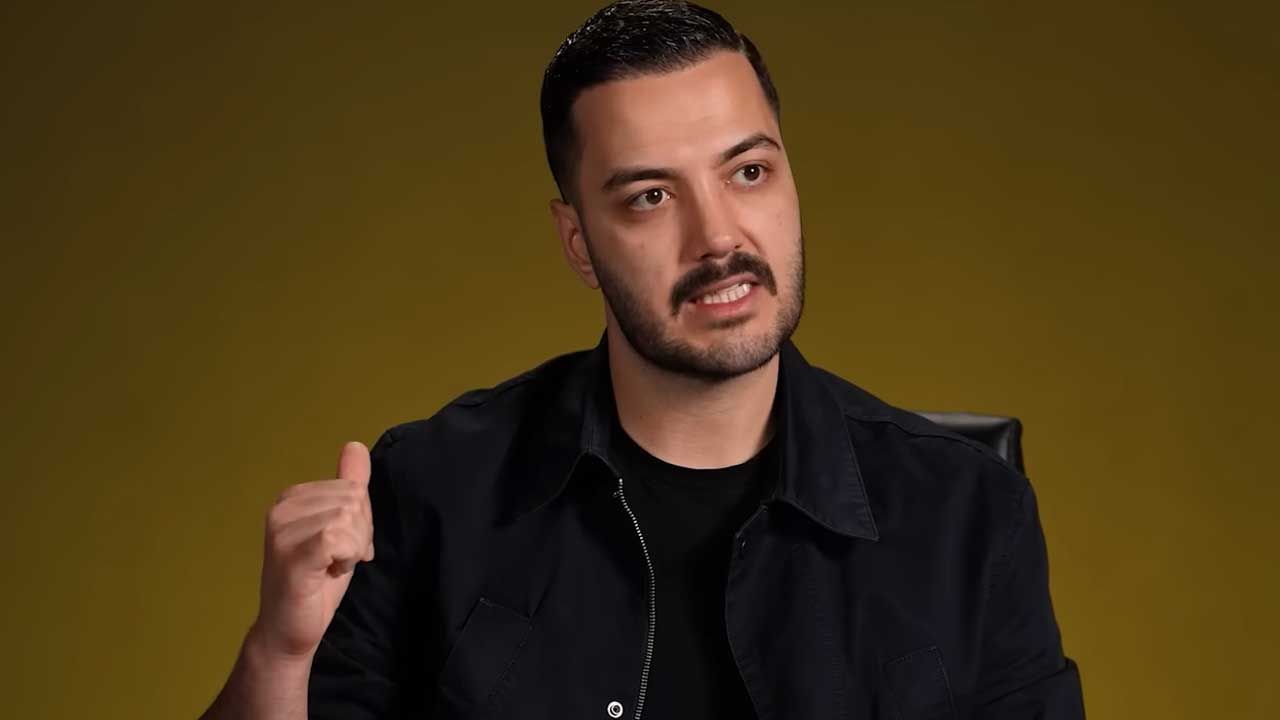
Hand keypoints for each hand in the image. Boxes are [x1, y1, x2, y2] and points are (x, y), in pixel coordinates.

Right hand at [249, 441, 374, 660]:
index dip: (361, 521)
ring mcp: (282, 530)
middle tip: (337, 559)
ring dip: (353, 548)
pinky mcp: (291, 554)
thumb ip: (349, 488)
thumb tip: (356, 446)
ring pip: (349, 517)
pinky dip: (347, 556)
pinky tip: (329, 572)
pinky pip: (338, 537)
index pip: (353, 488)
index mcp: (292, 497)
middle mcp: (282, 507)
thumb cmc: (318, 581)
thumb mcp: (341, 529)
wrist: (289, 631)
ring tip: (330, 567)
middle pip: (354, 499)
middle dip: (360, 533)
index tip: (342, 547)